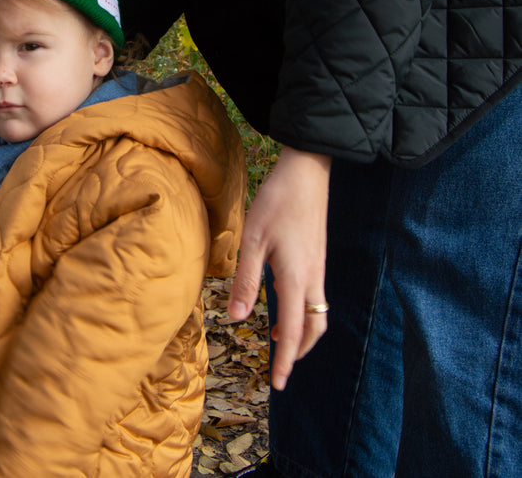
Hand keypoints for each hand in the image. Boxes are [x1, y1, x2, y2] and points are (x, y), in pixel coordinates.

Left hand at [226, 146, 330, 389]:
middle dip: (298, 351)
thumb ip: (246, 280)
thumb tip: (237, 317)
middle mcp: (313, 278)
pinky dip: (303, 312)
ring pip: (316, 313)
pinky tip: (285, 303)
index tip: (278, 384)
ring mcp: (318, 267)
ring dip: (301, 332)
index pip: (292, 332)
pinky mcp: (318, 256)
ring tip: (280, 341)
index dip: (285, 360)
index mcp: (296, 278)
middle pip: (313, 328)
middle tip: (280, 367)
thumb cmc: (277, 201)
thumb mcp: (254, 240)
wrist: (307, 171)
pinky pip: (315, 295)